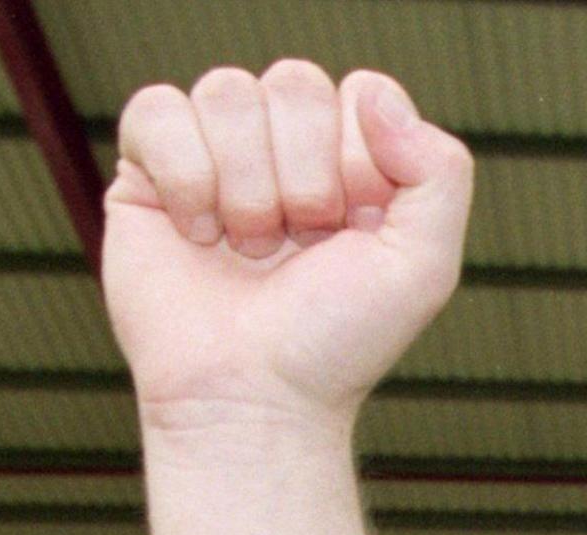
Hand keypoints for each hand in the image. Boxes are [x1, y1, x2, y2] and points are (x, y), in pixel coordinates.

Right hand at [104, 61, 472, 435]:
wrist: (253, 399)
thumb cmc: (335, 341)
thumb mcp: (424, 265)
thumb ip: (440, 170)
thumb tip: (373, 93)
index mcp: (350, 157)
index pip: (359, 93)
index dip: (358, 161)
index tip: (353, 229)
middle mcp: (282, 147)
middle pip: (293, 83)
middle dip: (304, 176)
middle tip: (298, 246)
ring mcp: (214, 154)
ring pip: (226, 92)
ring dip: (247, 184)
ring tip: (251, 248)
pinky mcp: (146, 172)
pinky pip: (157, 110)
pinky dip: (185, 176)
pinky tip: (198, 234)